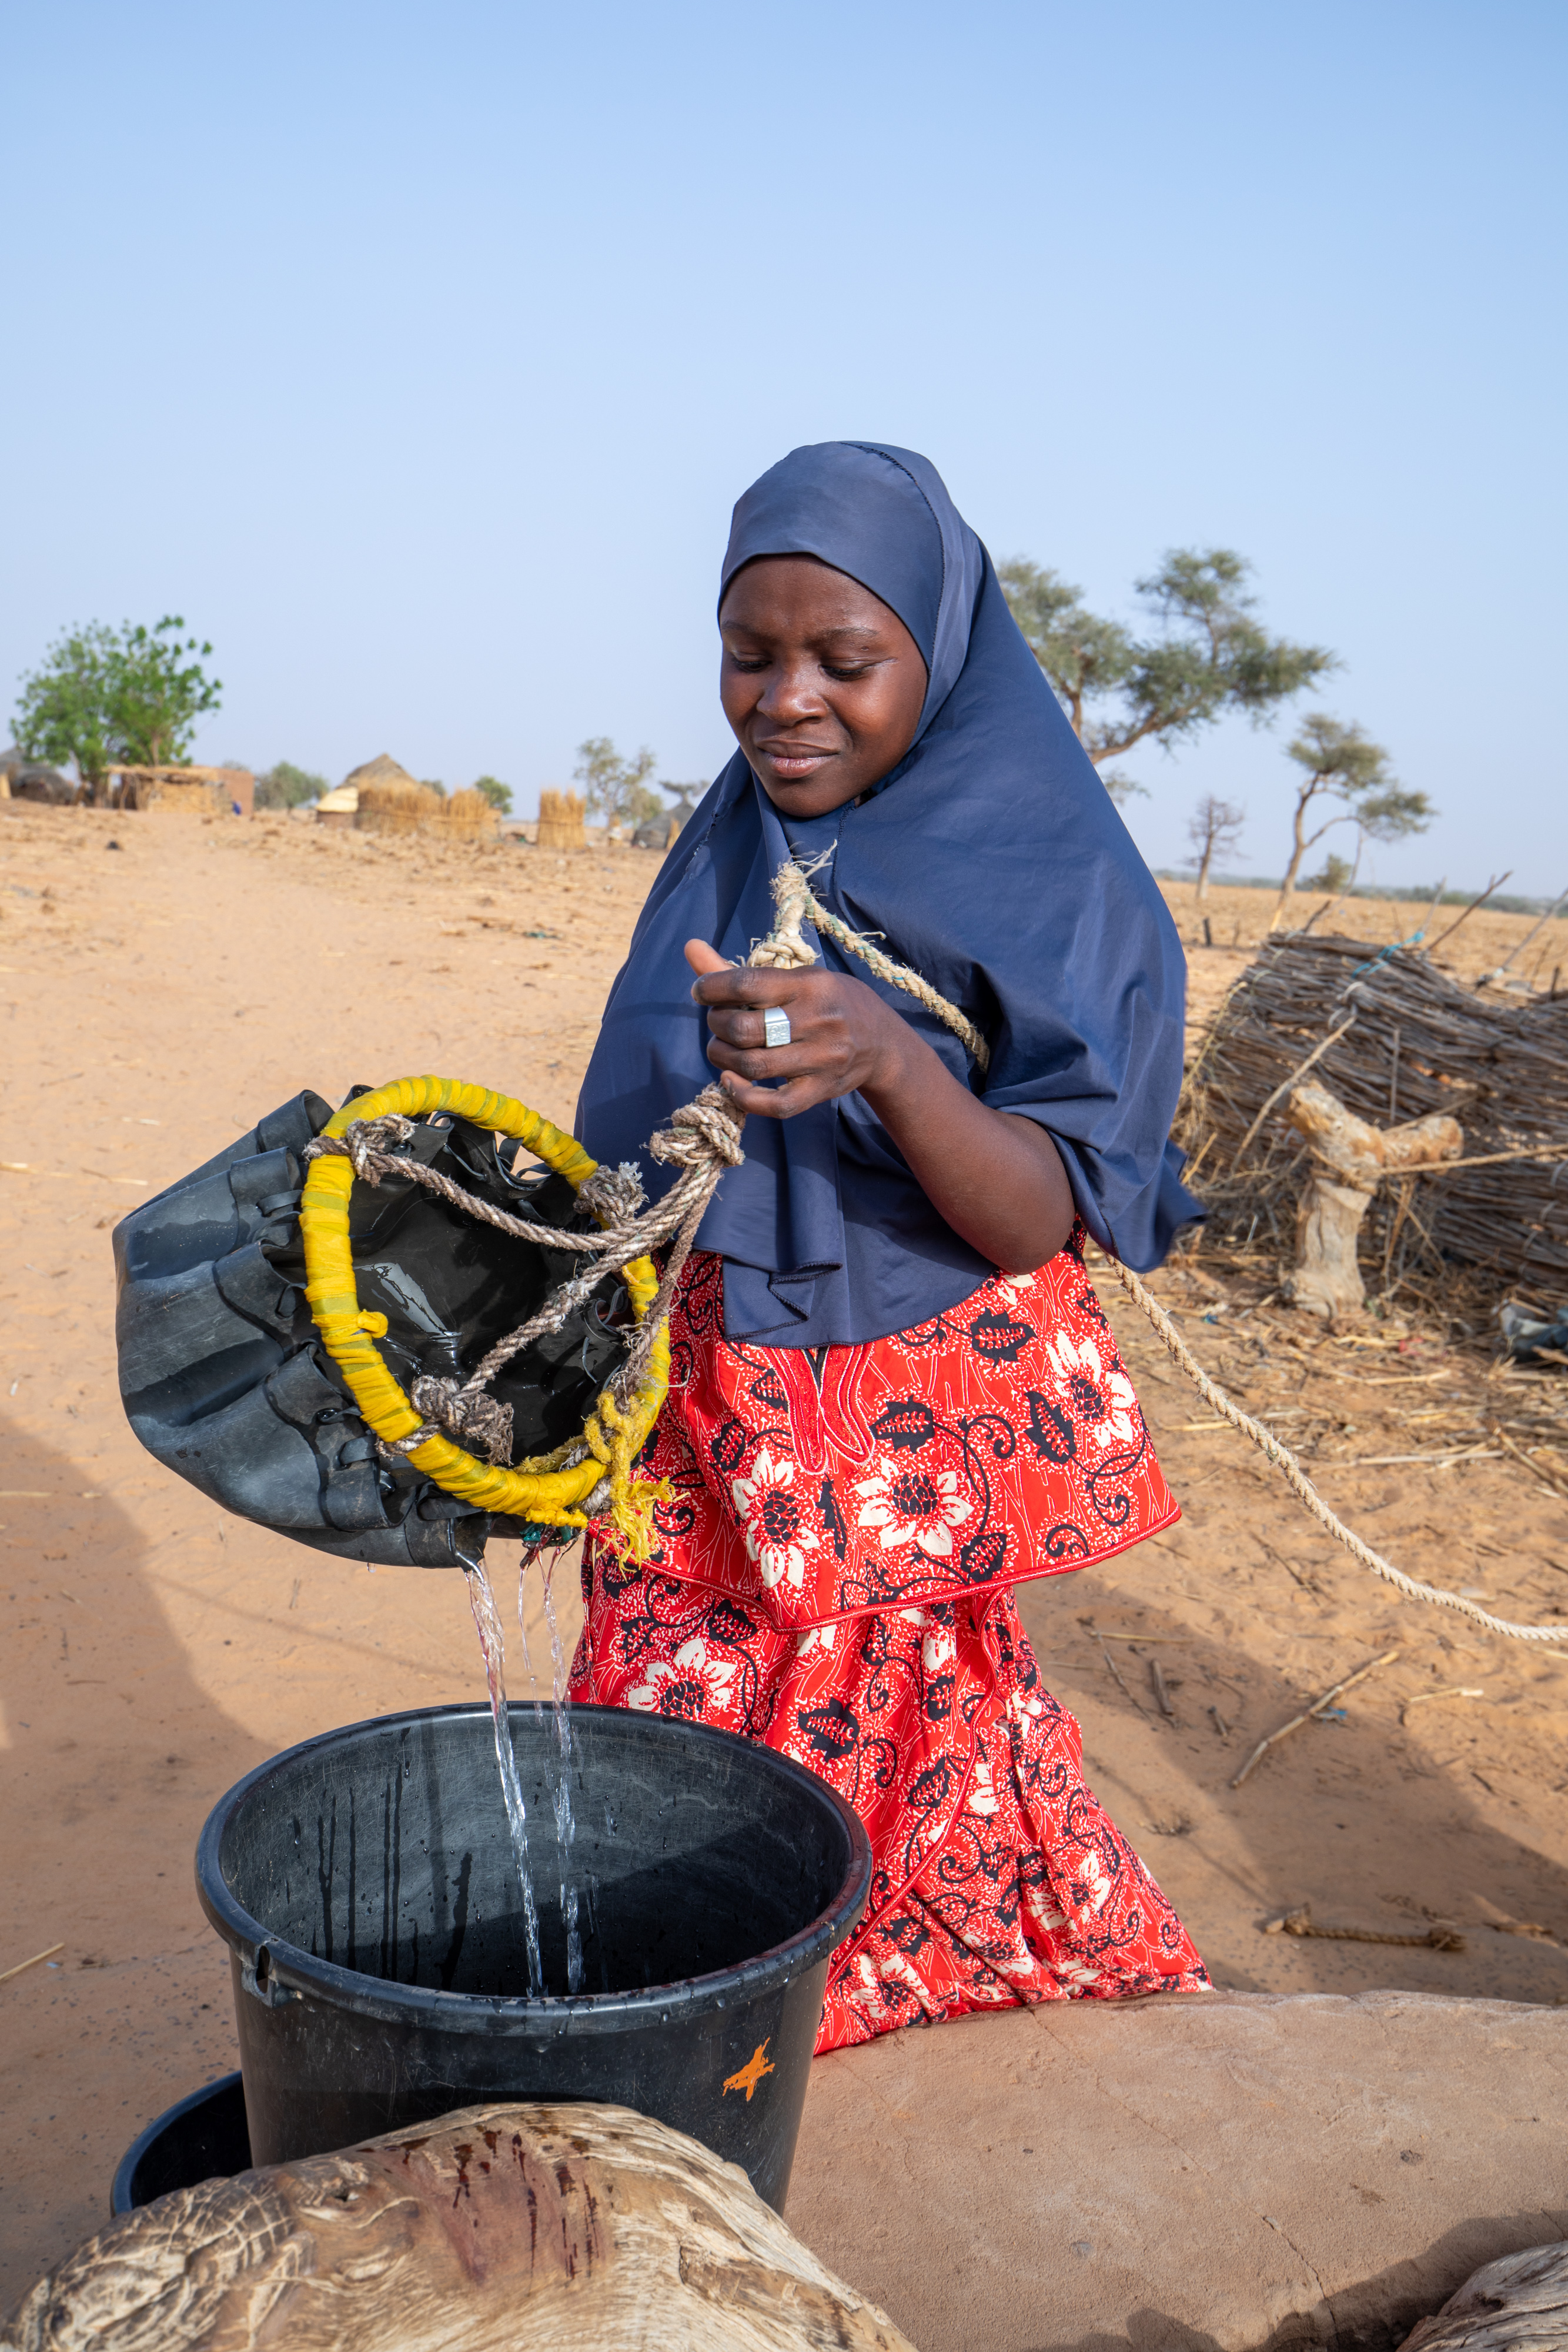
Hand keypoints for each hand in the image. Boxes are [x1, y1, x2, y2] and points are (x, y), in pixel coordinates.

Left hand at [684, 939, 910, 1120]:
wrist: (882, 1042)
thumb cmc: (828, 1002)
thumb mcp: (796, 978)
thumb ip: (739, 971)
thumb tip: (689, 947)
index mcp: (810, 985)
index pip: (747, 984)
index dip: (711, 988)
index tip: (701, 992)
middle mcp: (818, 1021)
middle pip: (744, 1028)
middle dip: (716, 1024)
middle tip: (717, 1021)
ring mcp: (822, 1060)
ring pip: (753, 1066)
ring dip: (721, 1057)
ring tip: (720, 1048)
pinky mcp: (822, 1091)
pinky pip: (776, 1104)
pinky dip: (743, 1096)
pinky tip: (730, 1080)